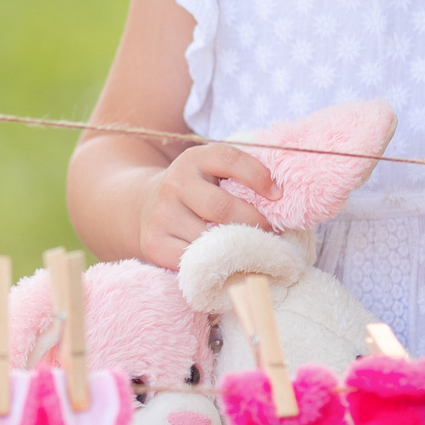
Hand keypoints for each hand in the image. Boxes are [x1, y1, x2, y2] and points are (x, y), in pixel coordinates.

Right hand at [136, 143, 277, 269]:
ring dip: (237, 248)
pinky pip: (194, 261)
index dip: (257, 175)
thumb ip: (240, 177)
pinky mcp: (154, 244)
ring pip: (209, 239)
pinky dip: (215, 265)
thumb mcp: (211, 172)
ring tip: (253, 250)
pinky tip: (226, 262)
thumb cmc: (196, 191)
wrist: (144, 206)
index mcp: (193, 159)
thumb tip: (280, 199)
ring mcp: (161, 216)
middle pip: (222, 208)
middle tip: (271, 232)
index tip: (277, 195)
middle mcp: (174, 184)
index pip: (228, 159)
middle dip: (253, 223)